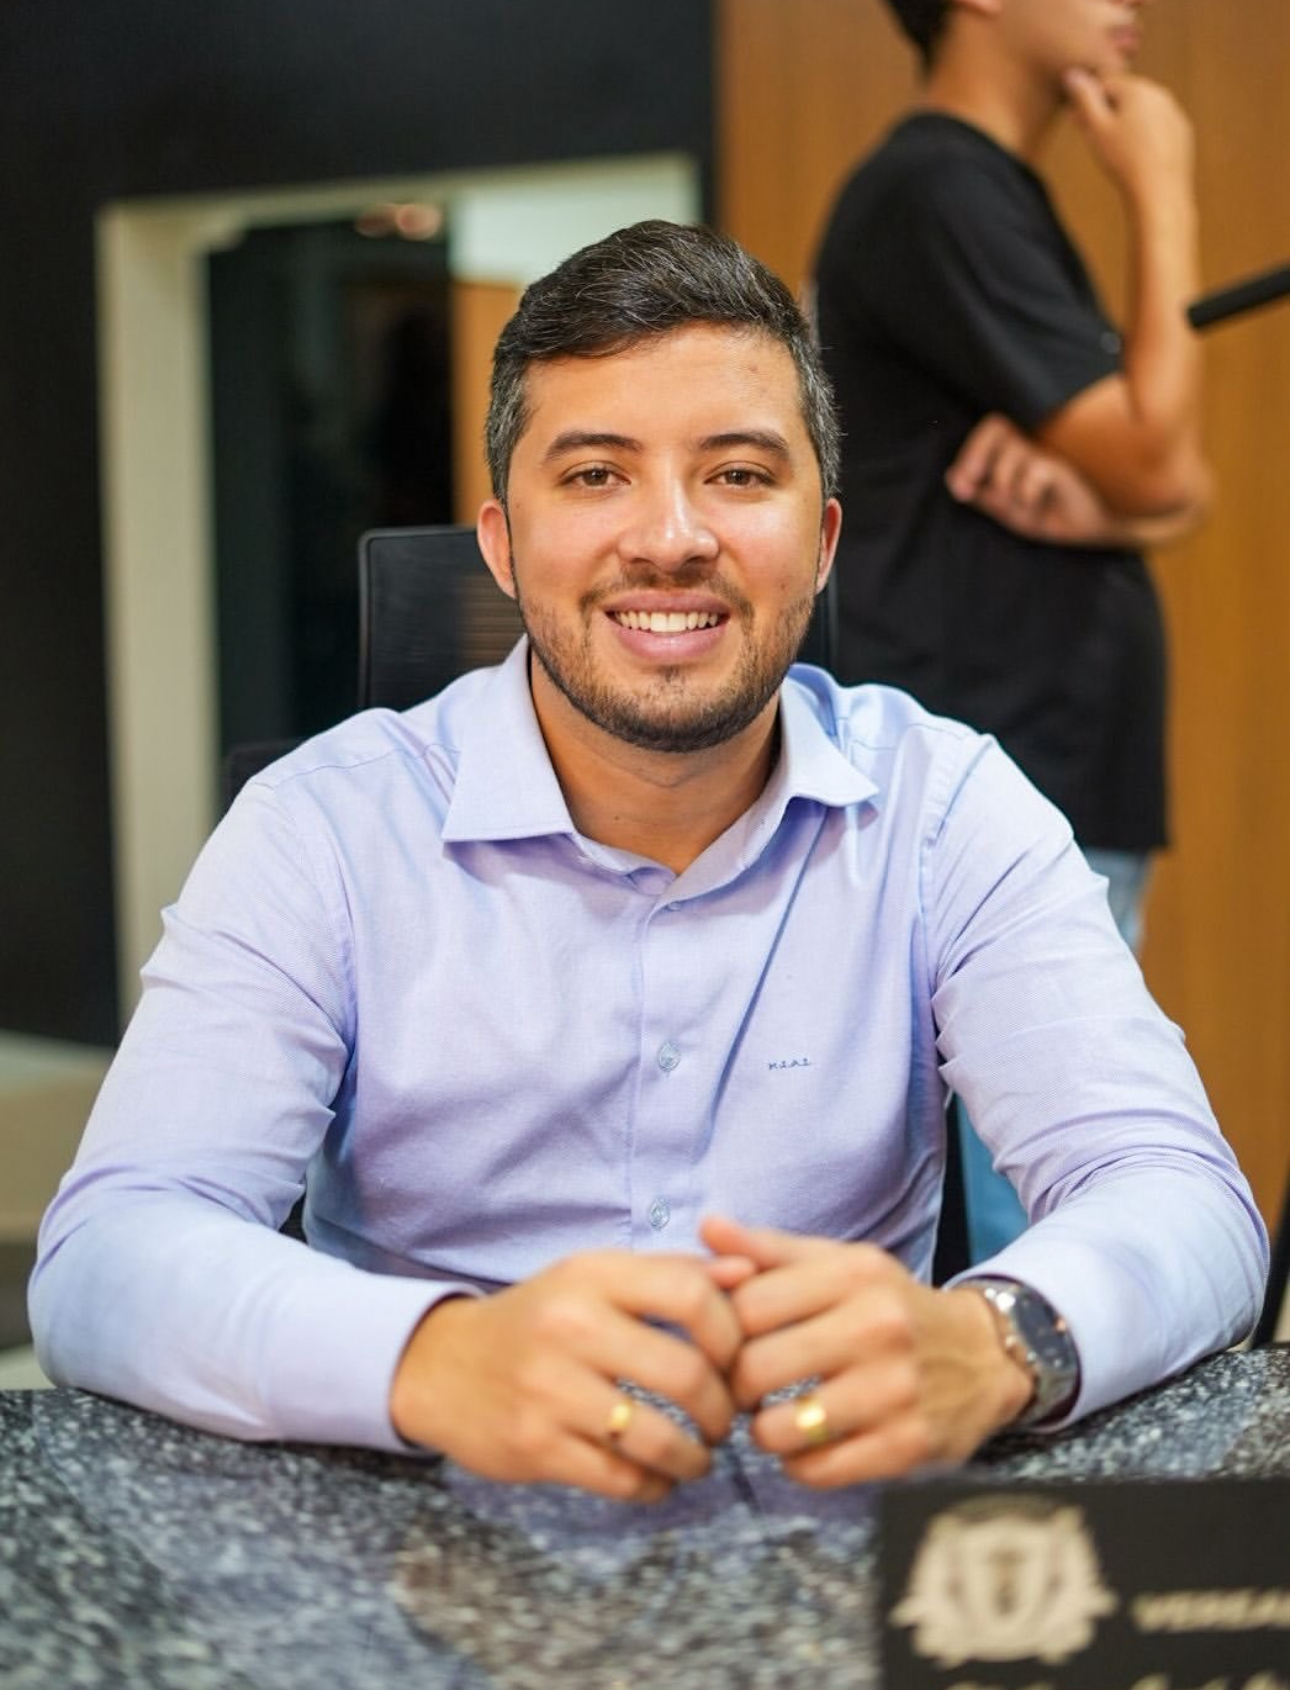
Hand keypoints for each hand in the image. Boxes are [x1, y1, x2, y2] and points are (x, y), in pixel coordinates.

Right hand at [389, 1248, 753, 1501]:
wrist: (441, 1364)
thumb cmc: (539, 1317)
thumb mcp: (595, 1279)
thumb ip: (673, 1273)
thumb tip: (749, 1274)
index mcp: (592, 1275)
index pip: (691, 1294)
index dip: (731, 1334)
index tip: (735, 1360)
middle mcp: (570, 1325)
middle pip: (686, 1373)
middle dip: (722, 1408)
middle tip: (724, 1420)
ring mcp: (550, 1389)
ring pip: (659, 1437)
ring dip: (695, 1457)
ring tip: (698, 1455)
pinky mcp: (535, 1446)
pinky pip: (622, 1479)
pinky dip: (654, 1486)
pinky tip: (657, 1477)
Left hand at [701, 1216, 1032, 1487]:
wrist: (985, 1356)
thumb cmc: (890, 1306)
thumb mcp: (839, 1264)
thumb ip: (769, 1250)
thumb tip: (706, 1227)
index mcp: (852, 1274)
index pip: (746, 1306)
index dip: (721, 1331)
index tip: (726, 1343)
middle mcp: (877, 1327)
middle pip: (754, 1369)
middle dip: (734, 1386)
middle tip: (743, 1388)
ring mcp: (894, 1391)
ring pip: (779, 1428)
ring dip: (762, 1431)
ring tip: (772, 1418)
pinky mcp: (907, 1446)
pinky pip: (817, 1470)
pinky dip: (797, 1464)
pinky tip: (806, 1445)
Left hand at [947, 413, 1120, 545]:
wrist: (1085, 529)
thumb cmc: (1047, 514)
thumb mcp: (1006, 510)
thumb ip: (980, 494)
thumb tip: (951, 476)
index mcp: (1011, 455)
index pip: (988, 432)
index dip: (969, 452)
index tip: (961, 487)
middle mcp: (1028, 449)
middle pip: (995, 425)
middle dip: (976, 453)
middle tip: (974, 480)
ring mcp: (1046, 456)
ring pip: (1011, 454)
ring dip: (1005, 485)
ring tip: (1019, 505)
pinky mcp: (1062, 469)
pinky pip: (1035, 472)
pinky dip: (1028, 495)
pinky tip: (1037, 504)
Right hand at [1063, 70, 1194, 203]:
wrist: (1160, 192)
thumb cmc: (1124, 161)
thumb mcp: (1096, 129)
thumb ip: (1085, 99)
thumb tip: (1073, 74)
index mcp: (1137, 89)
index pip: (1106, 83)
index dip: (1088, 101)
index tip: (1078, 121)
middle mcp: (1159, 94)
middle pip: (1126, 96)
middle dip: (1108, 111)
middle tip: (1092, 137)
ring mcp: (1173, 112)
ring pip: (1142, 112)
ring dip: (1126, 124)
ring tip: (1114, 151)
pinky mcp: (1181, 132)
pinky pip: (1157, 128)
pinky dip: (1144, 137)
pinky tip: (1135, 157)